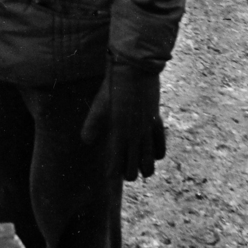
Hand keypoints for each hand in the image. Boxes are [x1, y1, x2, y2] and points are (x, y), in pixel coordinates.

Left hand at [80, 59, 166, 181]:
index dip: (112, 174)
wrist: (134, 71)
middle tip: (124, 170)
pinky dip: (156, 154)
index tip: (109, 177)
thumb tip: (86, 142)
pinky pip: (161, 148)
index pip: (115, 166)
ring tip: (140, 167)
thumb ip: (93, 124)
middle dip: (128, 173)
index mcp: (117, 134)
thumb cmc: (113, 87)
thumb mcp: (99, 106)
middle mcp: (133, 136)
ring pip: (149, 163)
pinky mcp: (157, 123)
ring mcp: (147, 131)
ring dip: (144, 168)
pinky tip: (152, 153)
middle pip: (133, 171)